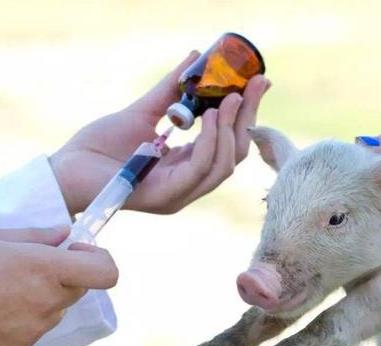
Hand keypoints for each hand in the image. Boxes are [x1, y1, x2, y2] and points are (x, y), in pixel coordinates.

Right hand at [0, 227, 118, 345]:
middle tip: (34, 265)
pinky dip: (25, 317)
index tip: (77, 250)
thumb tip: (64, 232)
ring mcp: (33, 329)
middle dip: (66, 275)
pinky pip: (36, 328)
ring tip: (6, 286)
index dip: (100, 258)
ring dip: (44, 296)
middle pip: (79, 289)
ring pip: (57, 309)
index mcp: (44, 268)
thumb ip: (35, 236)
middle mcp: (45, 301)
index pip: (105, 273)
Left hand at [51, 51, 270, 214]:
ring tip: (229, 98)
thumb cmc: (99, 146)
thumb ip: (172, 90)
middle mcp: (190, 182)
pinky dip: (209, 143)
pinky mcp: (166, 197)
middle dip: (247, 118)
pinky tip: (209, 117)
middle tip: (253, 85)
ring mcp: (180, 193)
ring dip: (230, 130)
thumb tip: (195, 57)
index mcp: (189, 165)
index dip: (247, 114)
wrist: (66, 170)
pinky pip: (199, 171)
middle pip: (234, 154)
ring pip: (223, 165)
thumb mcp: (144, 111)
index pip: (230, 142)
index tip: (259, 82)